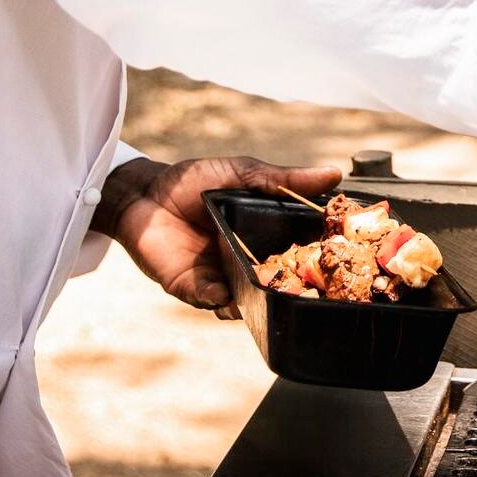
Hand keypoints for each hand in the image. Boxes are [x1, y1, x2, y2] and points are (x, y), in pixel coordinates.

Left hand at [92, 154, 342, 314]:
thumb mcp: (242, 173)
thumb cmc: (191, 181)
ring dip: (257, 302)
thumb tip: (333, 173)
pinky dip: (221, 302)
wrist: (142, 194)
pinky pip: (213, 303)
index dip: (314, 257)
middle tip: (304, 287)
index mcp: (261, 234)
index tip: (334, 257)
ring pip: (248, 301)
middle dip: (289, 288)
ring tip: (263, 295)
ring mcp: (221, 277)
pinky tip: (225, 295)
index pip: (295, 252)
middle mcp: (244, 260)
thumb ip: (284, 179)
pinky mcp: (194, 288)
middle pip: (275, 282)